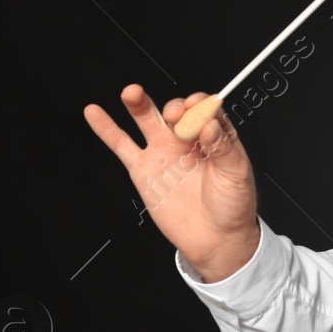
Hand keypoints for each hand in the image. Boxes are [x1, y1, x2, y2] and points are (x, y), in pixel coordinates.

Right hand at [83, 85, 260, 280]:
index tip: (199, 112)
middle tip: (178, 117)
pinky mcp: (143, 169)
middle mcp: (188, 139)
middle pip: (177, 110)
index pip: (206, 109)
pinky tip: (95, 112)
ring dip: (138, 102)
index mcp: (215, 136)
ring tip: (132, 92)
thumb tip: (209, 124)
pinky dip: (106, 128)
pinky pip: (121, 145)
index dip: (201, 105)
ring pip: (147, 119)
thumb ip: (222, 147)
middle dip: (176, 108)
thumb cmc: (233, 206)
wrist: (215, 239)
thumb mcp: (237, 174)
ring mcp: (164, 152)